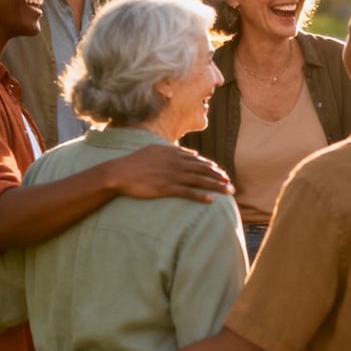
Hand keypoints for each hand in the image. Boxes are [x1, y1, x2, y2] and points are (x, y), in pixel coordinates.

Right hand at [109, 144, 232, 202]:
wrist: (120, 172)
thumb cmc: (135, 162)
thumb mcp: (156, 149)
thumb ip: (175, 150)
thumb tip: (192, 154)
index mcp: (174, 153)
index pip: (198, 161)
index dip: (212, 167)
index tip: (221, 173)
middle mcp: (176, 163)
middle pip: (204, 170)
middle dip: (219, 177)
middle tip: (230, 183)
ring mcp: (173, 176)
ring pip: (200, 181)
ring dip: (216, 186)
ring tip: (228, 191)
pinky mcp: (167, 188)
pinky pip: (188, 192)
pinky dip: (201, 196)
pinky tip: (211, 201)